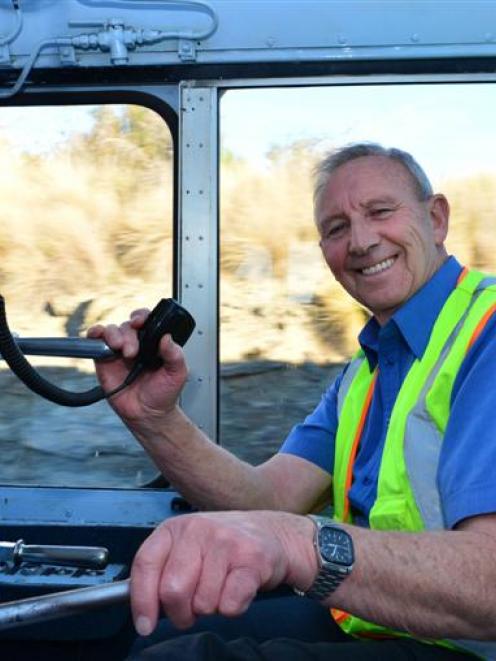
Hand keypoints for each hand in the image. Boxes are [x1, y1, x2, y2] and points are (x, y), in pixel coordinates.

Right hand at [87, 308, 187, 422]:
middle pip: (128, 325)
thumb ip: (175, 354)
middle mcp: (136, 344)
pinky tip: (99, 338)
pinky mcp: (104, 361)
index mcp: (154, 343)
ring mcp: (119, 351)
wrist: (148, 415)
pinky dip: (95, 334)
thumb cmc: (164, 394)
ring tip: (121, 350)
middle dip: (129, 334)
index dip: (142, 317)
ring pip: (112, 330)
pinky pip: (96, 341)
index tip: (141, 322)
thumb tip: (167, 337)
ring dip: (115, 335)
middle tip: (133, 351)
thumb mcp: (178, 373)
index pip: (147, 321)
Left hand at [130, 510, 316, 634]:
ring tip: (221, 589)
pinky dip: (232, 608)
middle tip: (193, 609)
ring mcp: (225, 541)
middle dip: (181, 613)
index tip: (146, 625)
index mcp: (176, 528)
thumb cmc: (223, 547)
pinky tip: (238, 589)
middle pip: (172, 590)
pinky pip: (229, 605)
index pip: (145, 564)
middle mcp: (198, 529)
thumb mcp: (187, 547)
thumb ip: (163, 571)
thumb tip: (143, 613)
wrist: (272, 533)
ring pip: (203, 603)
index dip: (142, 600)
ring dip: (211, 608)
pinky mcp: (251, 558)